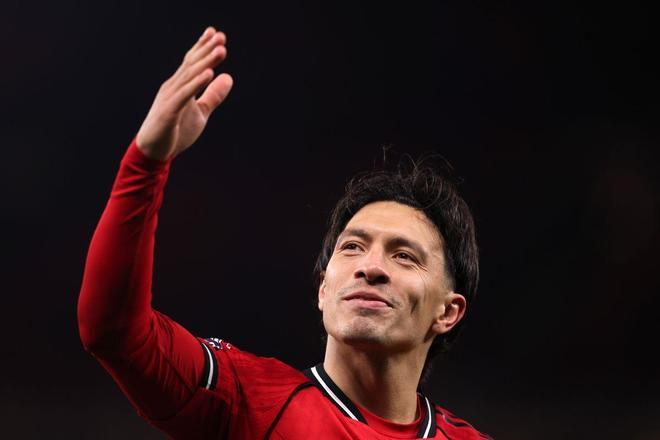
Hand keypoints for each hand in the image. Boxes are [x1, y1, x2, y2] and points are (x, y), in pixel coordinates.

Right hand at [136, 27, 232, 159]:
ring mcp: (169, 98)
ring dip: (206, 62)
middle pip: (191, 64)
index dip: (203, 47)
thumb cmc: (175, 131)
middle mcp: (173, 87)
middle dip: (206, 49)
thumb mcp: (200, 112)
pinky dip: (196, 83)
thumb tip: (229, 77)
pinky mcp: (168, 112)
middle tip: (220, 35)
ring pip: (190, 76)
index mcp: (180, 86)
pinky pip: (184, 95)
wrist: (153, 152)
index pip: (192, 62)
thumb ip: (213, 95)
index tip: (216, 33)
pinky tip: (209, 74)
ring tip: (221, 50)